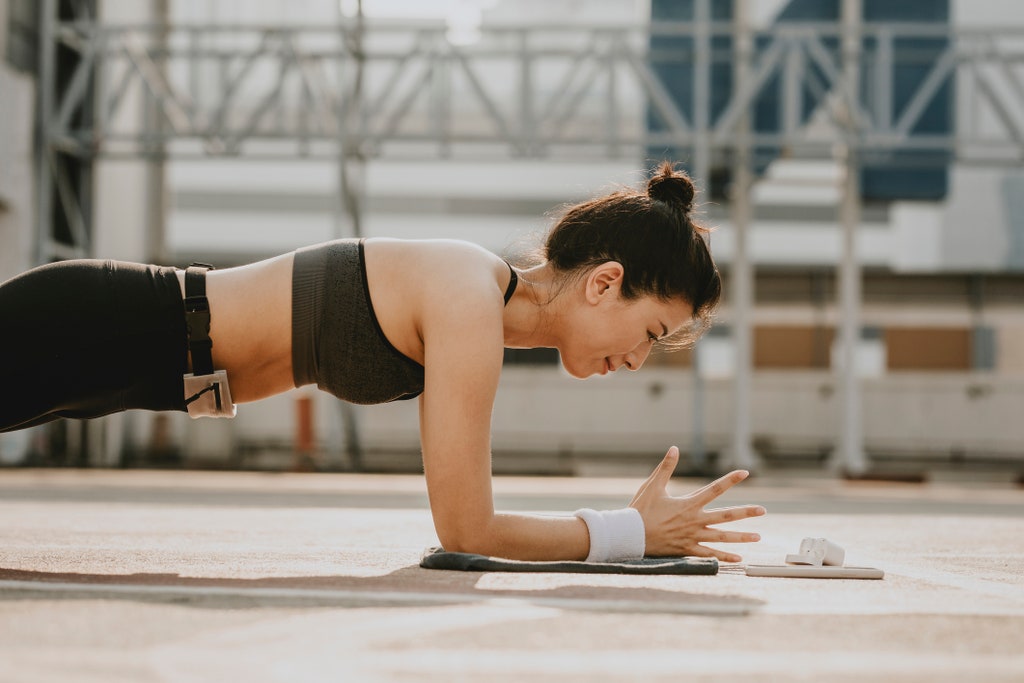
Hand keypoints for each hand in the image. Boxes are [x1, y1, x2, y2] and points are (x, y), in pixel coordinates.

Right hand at [629, 446, 765, 561]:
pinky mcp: (687, 549)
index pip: (715, 489)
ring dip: (741, 537)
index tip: (745, 473)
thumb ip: (665, 467)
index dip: (731, 480)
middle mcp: (694, 520)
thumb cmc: (640, 510)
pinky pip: (709, 554)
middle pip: (725, 516)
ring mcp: (692, 536)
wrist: (630, 535)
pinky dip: (724, 557)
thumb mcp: (652, 485)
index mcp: (688, 504)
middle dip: (745, 512)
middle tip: (763, 510)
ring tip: (758, 536)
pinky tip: (738, 558)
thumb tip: (674, 448)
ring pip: (722, 537)